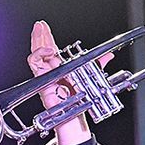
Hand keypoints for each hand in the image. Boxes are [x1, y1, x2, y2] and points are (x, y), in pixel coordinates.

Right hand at [29, 20, 110, 144]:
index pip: (52, 50)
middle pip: (43, 50)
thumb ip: (97, 65)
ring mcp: (45, 76)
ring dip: (38, 42)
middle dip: (40, 35)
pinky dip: (39, 55)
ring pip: (37, 55)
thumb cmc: (80, 102)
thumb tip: (109, 56)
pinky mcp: (42, 81)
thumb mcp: (91, 78)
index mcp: (61, 69)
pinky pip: (35, 65)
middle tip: (40, 25)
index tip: (45, 27)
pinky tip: (47, 50)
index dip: (47, 38)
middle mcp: (51, 72)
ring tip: (40, 32)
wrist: (75, 118)